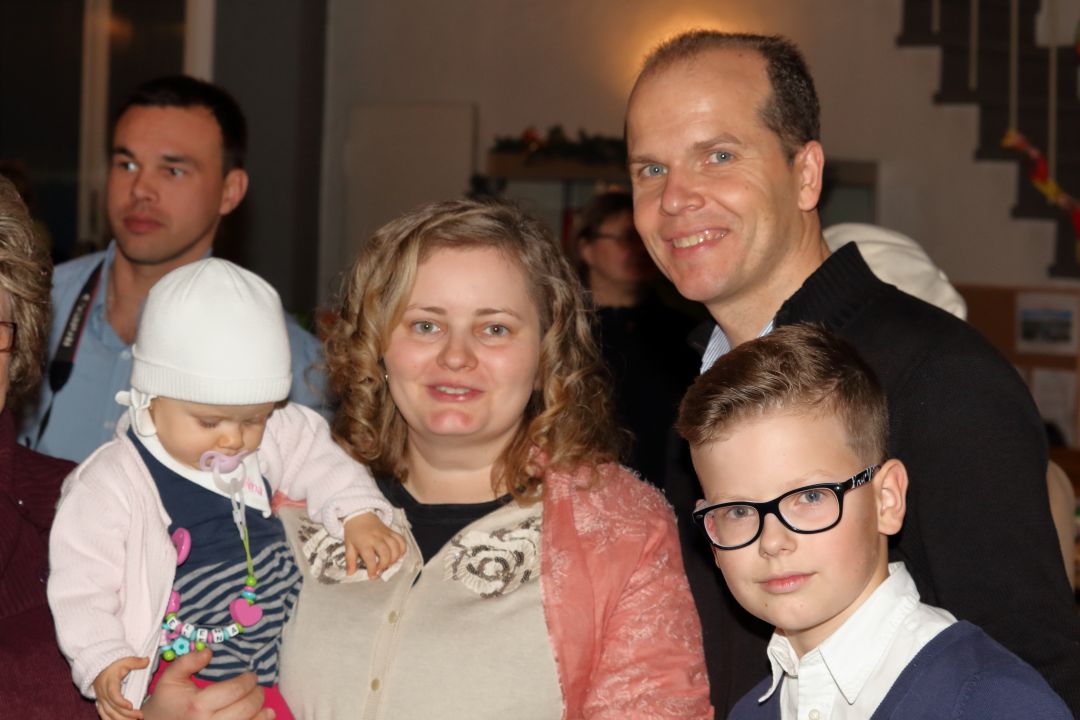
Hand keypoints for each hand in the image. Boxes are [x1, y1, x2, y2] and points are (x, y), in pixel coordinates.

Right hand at [93, 656, 148, 719]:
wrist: (100, 668)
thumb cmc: (114, 665)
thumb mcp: (125, 660)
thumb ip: (136, 662)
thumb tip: (147, 660)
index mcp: (109, 682)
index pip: (113, 694)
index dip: (121, 701)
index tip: (131, 706)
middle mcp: (103, 693)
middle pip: (112, 707)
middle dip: (126, 714)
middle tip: (140, 716)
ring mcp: (101, 699)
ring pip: (108, 714)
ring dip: (121, 719)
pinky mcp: (101, 703)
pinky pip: (104, 715)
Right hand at [141, 649, 272, 719]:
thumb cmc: (164, 704)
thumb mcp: (170, 679)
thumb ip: (187, 662)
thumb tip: (209, 652)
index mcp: (197, 705)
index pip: (235, 690)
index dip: (248, 681)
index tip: (251, 676)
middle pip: (245, 709)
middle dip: (257, 696)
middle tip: (257, 688)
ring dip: (261, 715)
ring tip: (264, 707)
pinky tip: (262, 719)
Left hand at [344, 512, 406, 577]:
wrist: (360, 515)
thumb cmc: (354, 531)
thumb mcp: (348, 546)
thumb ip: (350, 561)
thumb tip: (350, 573)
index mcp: (364, 542)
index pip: (370, 558)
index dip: (373, 569)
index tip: (372, 575)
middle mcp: (376, 538)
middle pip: (386, 554)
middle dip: (385, 565)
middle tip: (380, 569)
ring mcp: (386, 534)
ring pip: (396, 548)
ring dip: (394, 559)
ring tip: (388, 564)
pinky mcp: (392, 532)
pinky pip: (401, 541)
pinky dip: (402, 550)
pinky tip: (397, 555)